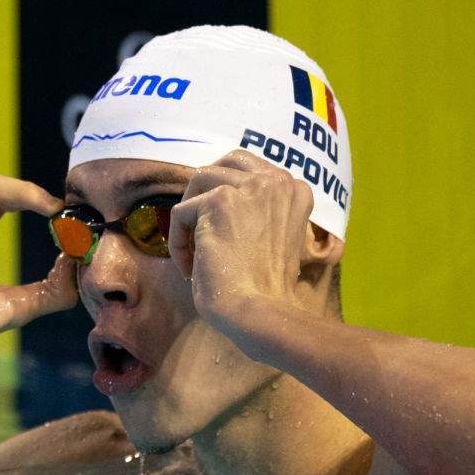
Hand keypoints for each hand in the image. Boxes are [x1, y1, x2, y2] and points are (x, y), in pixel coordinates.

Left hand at [167, 150, 315, 340]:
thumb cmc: (267, 290)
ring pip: (199, 181)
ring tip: (193, 253)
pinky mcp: (219, 201)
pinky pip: (181, 212)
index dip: (230, 194)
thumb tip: (224, 204)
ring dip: (189, 217)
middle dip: (206, 189)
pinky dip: (178, 242)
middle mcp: (278, 181)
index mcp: (296, 190)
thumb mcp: (276, 240)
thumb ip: (261, 214)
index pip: (253, 170)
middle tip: (196, 224)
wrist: (259, 313)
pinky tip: (189, 269)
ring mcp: (249, 187)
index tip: (223, 229)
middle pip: (227, 162)